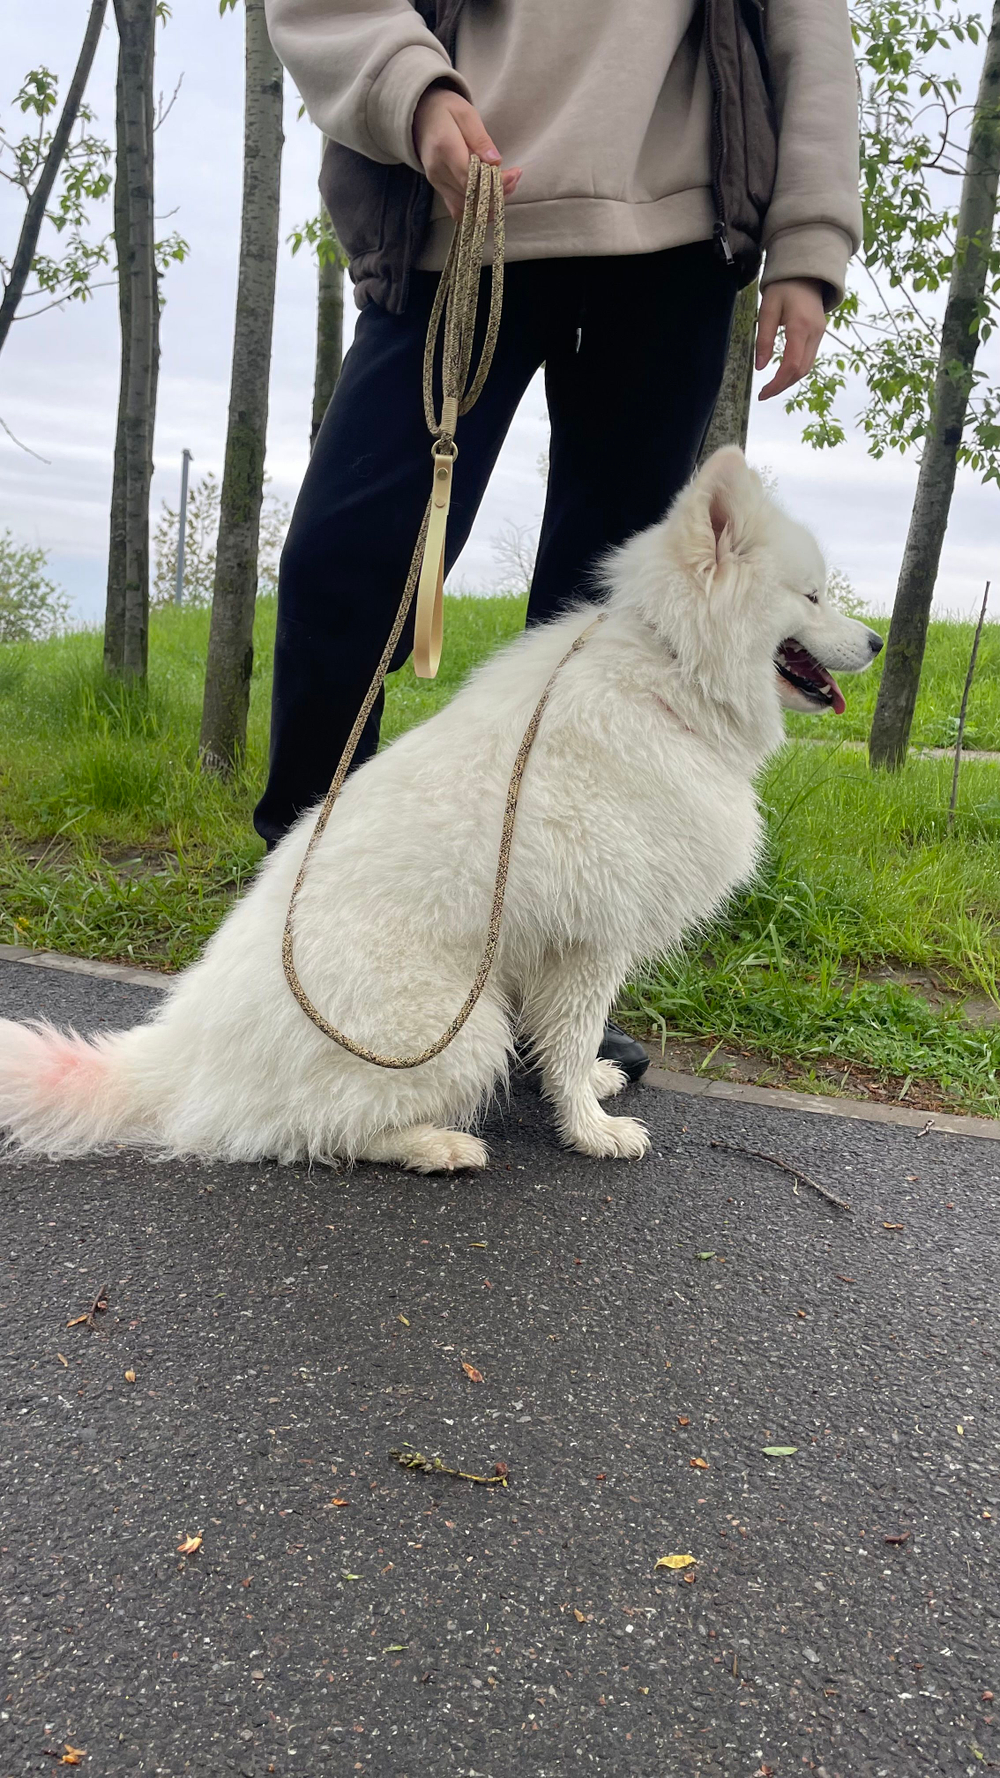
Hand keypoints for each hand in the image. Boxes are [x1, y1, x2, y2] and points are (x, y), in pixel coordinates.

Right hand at [413, 84, 521, 220]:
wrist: (420, 117)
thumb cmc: (446, 111)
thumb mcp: (466, 115)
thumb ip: (481, 139)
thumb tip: (495, 162)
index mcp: (444, 148)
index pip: (471, 177)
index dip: (495, 183)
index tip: (514, 174)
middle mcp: (437, 170)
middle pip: (470, 195)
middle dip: (498, 192)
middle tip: (515, 178)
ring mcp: (437, 183)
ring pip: (467, 206)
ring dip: (491, 202)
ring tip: (508, 185)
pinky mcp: (439, 190)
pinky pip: (458, 211)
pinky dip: (477, 210)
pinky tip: (492, 198)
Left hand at [755, 279, 826, 399]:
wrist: (806, 272)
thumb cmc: (783, 287)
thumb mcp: (767, 310)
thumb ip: (763, 338)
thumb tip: (759, 367)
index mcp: (801, 326)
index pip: (792, 364)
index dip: (777, 383)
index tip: (763, 393)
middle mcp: (815, 333)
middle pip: (801, 370)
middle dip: (783, 385)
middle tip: (764, 393)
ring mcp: (820, 334)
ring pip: (807, 367)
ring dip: (790, 380)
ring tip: (772, 386)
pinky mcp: (819, 333)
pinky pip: (809, 358)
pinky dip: (796, 369)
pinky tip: (783, 372)